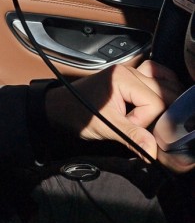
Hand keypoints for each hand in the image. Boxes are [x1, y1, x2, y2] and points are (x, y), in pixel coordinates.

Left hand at [44, 60, 193, 170]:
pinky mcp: (128, 80)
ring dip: (159, 104)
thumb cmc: (78, 114)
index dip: (145, 120)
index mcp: (123, 78)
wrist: (60, 108)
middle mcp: (128, 71)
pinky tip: (151, 106)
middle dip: (156, 114)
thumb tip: (153, 151)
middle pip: (163, 93)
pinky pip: (153, 79)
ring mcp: (129, 73)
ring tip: (143, 116)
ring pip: (162, 86)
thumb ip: (131, 136)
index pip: (155, 102)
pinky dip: (157, 91)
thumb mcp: (105, 127)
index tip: (127, 125)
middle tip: (136, 124)